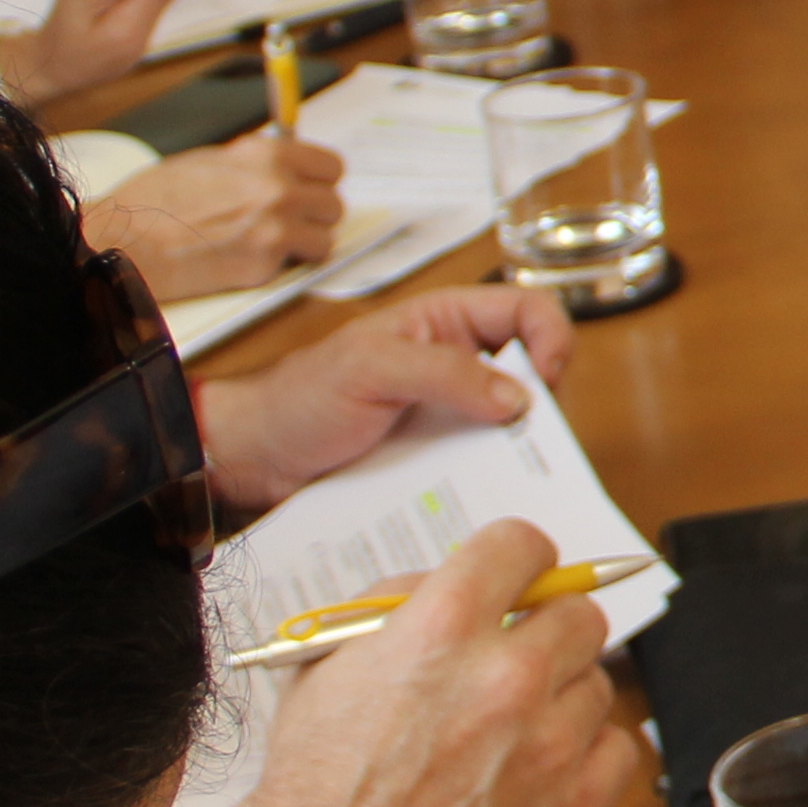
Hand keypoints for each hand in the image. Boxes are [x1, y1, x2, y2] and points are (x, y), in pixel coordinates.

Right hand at [84, 136, 345, 300]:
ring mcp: (275, 229)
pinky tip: (245, 260)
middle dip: (313, 216)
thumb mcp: (209, 162)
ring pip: (323, 240)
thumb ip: (253, 165)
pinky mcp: (265, 266)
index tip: (310, 190)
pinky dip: (277, 267)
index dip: (320, 182)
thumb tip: (283, 169)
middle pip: (333, 205)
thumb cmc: (155, 201)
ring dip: (303, 245)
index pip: (330, 167)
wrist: (125, 241)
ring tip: (269, 245)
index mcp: (267, 155)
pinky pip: (292, 267)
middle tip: (287, 223)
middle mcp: (279, 189)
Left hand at [196, 282, 574, 511]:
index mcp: (447, 322)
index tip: (547, 382)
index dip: (551, 337)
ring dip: (520, 449)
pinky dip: (494, 480)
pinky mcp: (440, 458)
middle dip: (543, 404)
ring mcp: (451, 414)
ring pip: (514, 425)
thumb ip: (445, 373)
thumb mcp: (371, 369)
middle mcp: (458, 365)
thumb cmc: (301, 396)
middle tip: (529, 437)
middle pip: (532, 371)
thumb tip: (518, 397)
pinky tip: (486, 496)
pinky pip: (484, 466)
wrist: (256, 457)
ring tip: (509, 473)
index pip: (527, 310)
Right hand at [209, 512, 648, 806]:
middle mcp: (505, 676)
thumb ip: (399, 605)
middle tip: (516, 658)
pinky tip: (539, 768)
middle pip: (578, 612)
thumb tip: (457, 581)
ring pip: (597, 681)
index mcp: (442, 627)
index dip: (518, 559)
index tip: (519, 577)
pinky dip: (585, 754)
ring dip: (560, 696)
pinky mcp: (574, 805)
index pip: (522, 545)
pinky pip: (618, 747)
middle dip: (546, 628)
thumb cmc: (315, 781)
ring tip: (507, 731)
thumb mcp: (330, 660)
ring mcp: (548, 743)